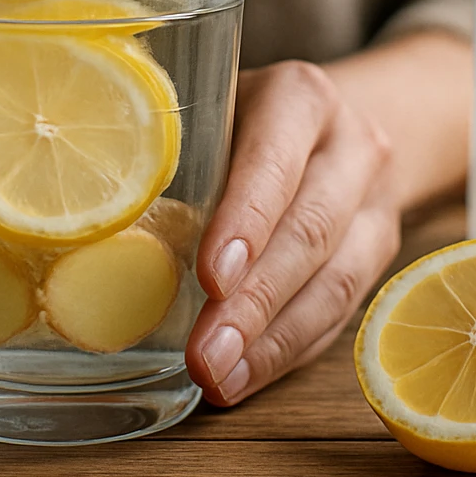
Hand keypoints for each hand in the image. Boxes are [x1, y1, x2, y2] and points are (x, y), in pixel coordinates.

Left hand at [186, 60, 400, 405]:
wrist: (334, 125)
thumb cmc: (243, 119)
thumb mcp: (210, 110)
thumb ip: (172, 153)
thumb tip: (95, 230)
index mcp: (300, 97)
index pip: (276, 162)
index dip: (246, 222)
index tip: (210, 278)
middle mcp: (350, 144)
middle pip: (309, 230)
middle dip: (254, 302)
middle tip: (205, 354)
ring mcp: (373, 202)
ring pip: (336, 281)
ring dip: (272, 341)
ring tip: (219, 379)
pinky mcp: (380, 252)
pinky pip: (340, 312)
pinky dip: (288, 350)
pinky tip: (244, 377)